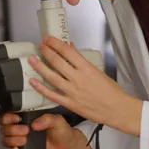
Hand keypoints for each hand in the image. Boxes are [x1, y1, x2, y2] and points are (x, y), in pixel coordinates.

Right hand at [0, 113, 92, 148]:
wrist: (68, 148)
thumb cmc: (62, 132)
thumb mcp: (57, 121)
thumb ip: (47, 119)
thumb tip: (35, 124)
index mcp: (27, 118)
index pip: (9, 115)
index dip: (8, 117)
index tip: (17, 119)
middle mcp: (20, 129)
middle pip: (5, 128)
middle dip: (12, 129)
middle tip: (26, 131)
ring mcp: (20, 142)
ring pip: (6, 140)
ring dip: (12, 140)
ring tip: (25, 141)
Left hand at [28, 36, 143, 136]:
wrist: (117, 109)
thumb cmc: (111, 90)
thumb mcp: (98, 71)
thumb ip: (81, 60)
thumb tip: (70, 48)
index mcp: (87, 68)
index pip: (67, 52)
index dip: (55, 43)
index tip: (47, 39)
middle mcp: (78, 78)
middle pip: (57, 62)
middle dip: (46, 52)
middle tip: (40, 46)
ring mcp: (73, 92)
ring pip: (52, 77)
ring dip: (40, 67)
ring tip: (32, 59)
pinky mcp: (70, 104)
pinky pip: (52, 95)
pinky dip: (41, 88)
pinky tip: (33, 82)